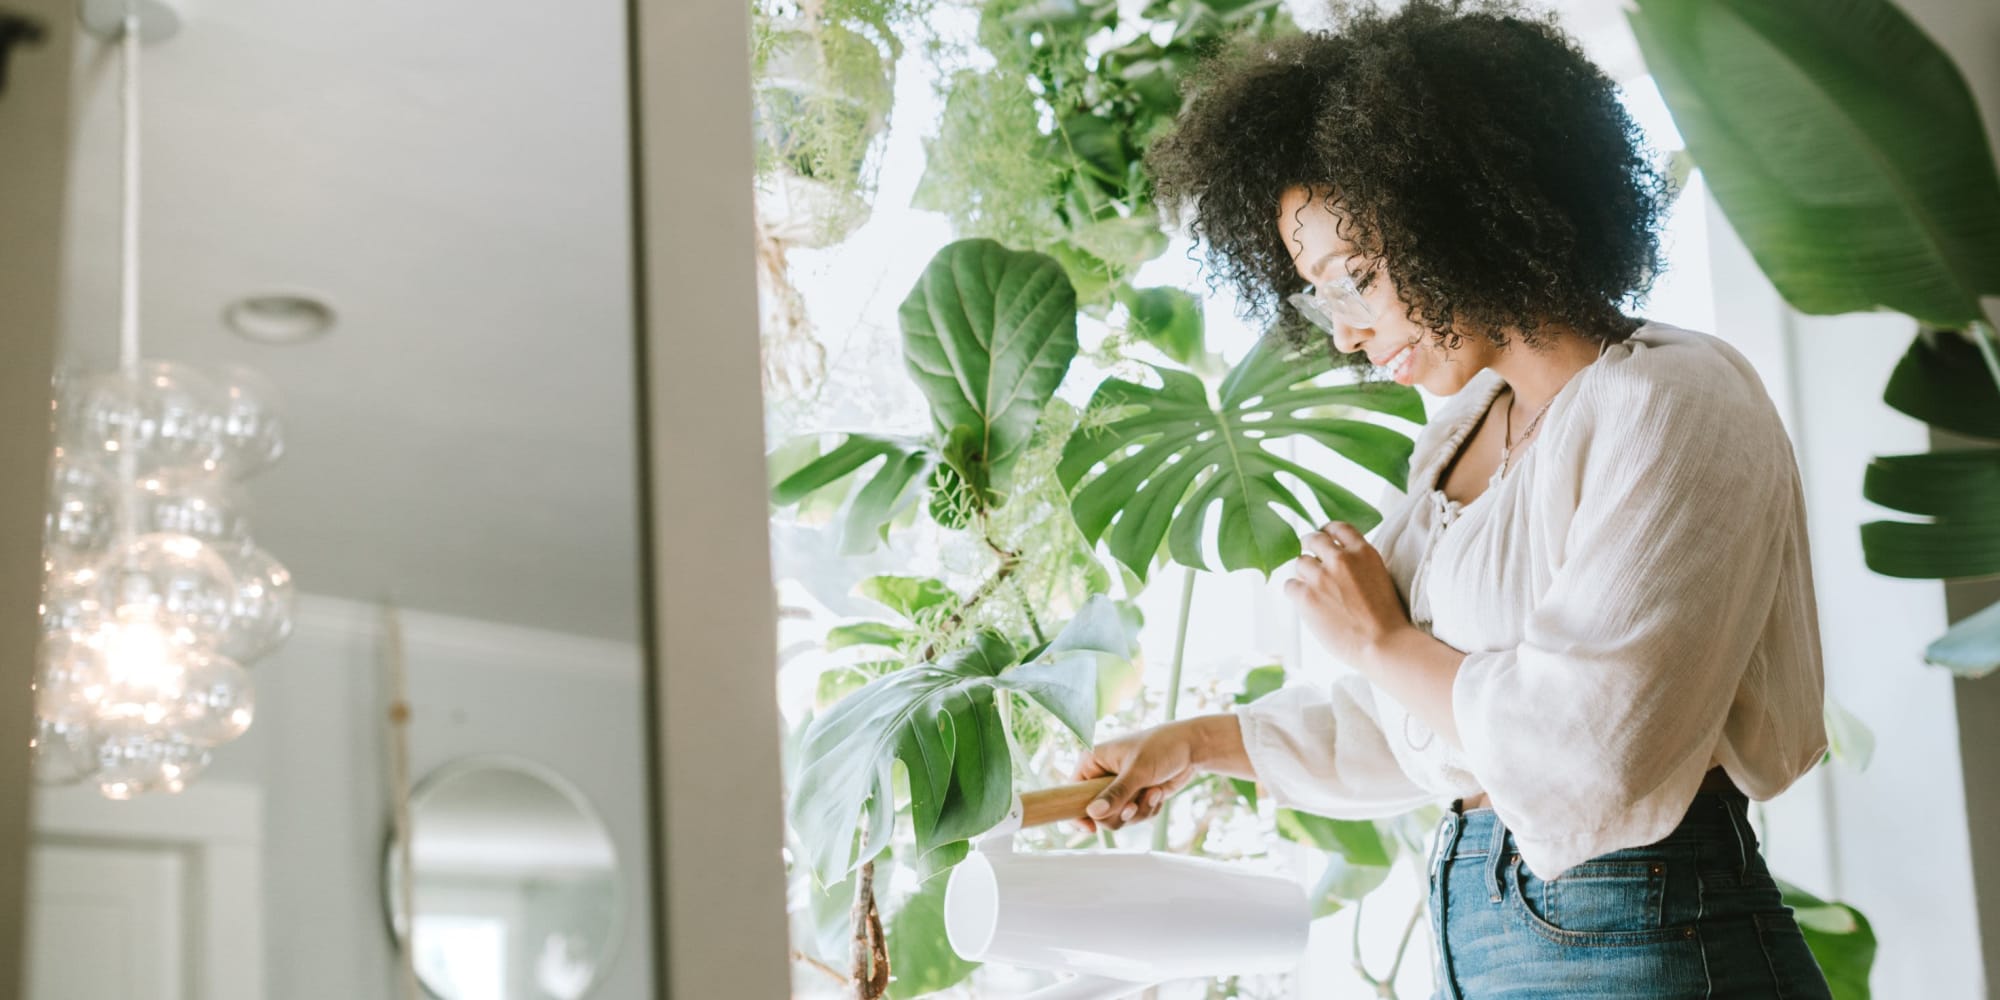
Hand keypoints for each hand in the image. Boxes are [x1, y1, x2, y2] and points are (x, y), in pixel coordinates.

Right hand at [1068, 718, 1206, 832]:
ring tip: (1153, 792)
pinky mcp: (1135, 797)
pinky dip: (1148, 809)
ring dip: (1139, 811)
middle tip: (1133, 805)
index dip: (1079, 813)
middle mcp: (1102, 776)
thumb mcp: (1138, 771)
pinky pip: (1135, 817)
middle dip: (1120, 813)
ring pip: (1118, 818)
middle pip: (1098, 813)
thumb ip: (1116, 793)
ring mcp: (1119, 788)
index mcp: (1093, 762)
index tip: (1090, 828)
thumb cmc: (1162, 747)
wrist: (1191, 748)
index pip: (1072, 792)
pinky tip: (1158, 793)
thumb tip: (1093, 814)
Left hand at [1284, 521, 1413, 674]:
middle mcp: (1341, 558)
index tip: (1324, 537)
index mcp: (1363, 552)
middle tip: (1310, 559)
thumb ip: (1359, 566)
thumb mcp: (1380, 578)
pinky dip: (1295, 592)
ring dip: (1304, 574)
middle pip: (1314, 539)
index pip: (1338, 527)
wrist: (1383, 644)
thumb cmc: (1386, 620)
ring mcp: (1321, 576)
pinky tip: (1304, 602)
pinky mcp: (1306, 595)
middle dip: (1310, 546)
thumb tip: (1336, 563)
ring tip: (1312, 589)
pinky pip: (1290, 585)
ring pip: (1300, 562)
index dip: (1327, 531)